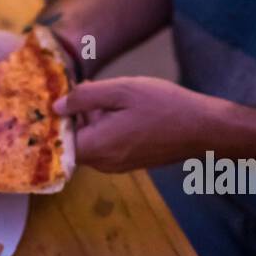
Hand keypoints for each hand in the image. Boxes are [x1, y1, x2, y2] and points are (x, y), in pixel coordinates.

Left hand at [54, 76, 217, 172]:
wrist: (202, 128)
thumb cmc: (164, 106)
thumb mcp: (121, 90)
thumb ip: (85, 98)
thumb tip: (56, 106)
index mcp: (96, 147)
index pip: (57, 142)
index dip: (53, 123)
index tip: (54, 102)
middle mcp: (102, 163)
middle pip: (72, 142)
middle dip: (72, 118)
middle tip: (82, 90)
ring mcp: (115, 166)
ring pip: (89, 142)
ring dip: (90, 121)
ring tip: (105, 95)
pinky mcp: (127, 162)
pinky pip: (105, 146)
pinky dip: (104, 128)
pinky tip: (120, 108)